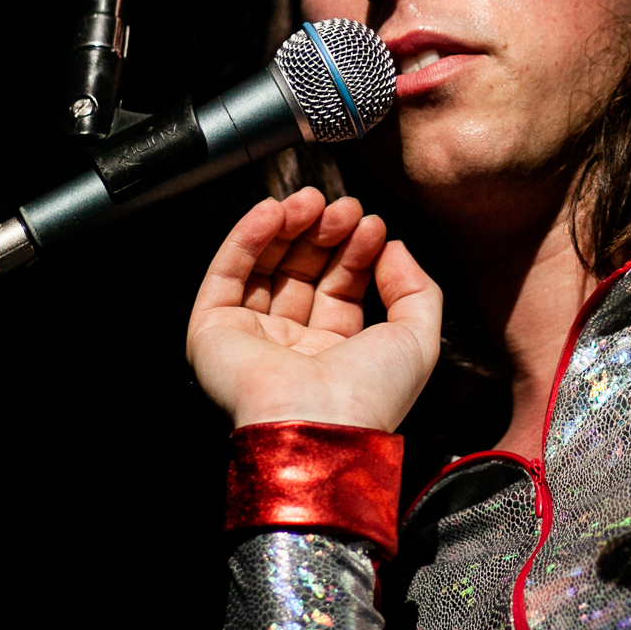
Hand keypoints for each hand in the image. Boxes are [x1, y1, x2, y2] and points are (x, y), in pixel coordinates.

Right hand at [186, 188, 441, 430]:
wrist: (317, 428)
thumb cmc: (369, 396)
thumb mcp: (418, 339)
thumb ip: (416, 288)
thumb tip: (394, 248)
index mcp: (335, 356)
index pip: (341, 287)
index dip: (355, 251)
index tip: (371, 222)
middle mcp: (291, 347)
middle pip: (302, 271)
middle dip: (324, 233)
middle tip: (343, 207)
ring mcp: (250, 337)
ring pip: (264, 266)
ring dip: (288, 226)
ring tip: (313, 201)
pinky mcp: (212, 331)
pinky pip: (227, 273)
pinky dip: (247, 235)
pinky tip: (274, 209)